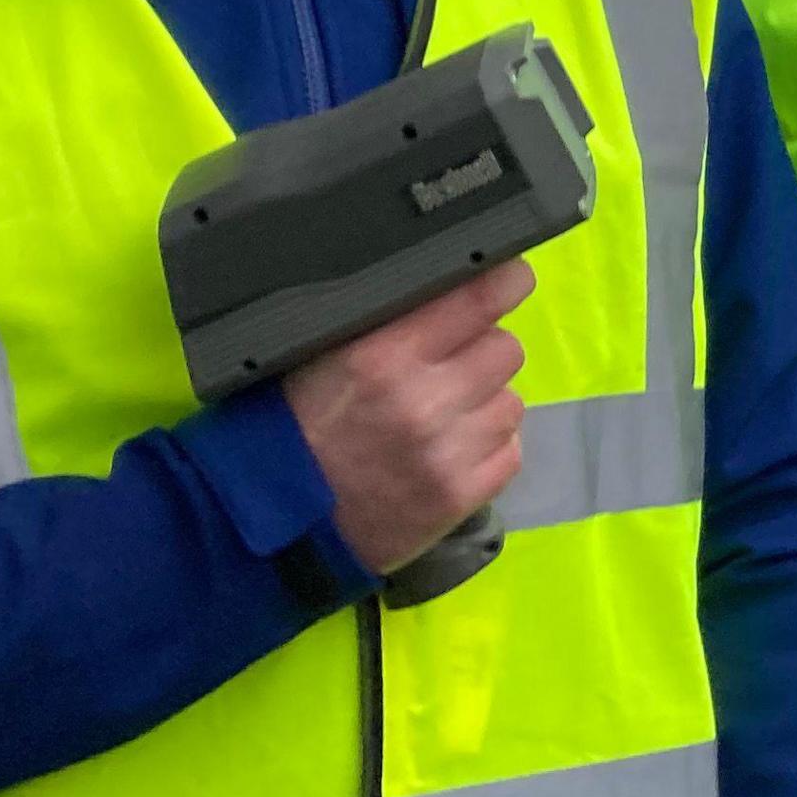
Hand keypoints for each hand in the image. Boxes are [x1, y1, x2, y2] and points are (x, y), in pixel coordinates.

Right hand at [283, 260, 535, 575]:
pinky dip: (488, 449)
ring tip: (444, 416)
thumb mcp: (324, 354)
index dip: (502, 282)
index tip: (508, 279)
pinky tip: (451, 450)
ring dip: (486, 403)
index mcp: (381, 356)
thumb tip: (447, 273)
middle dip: (483, 351)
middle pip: (505, 348)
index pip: (476, 299)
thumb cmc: (300, 426)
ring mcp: (448, 453)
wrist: (285, 522)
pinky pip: (511, 451)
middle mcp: (422, 402)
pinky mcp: (464, 495)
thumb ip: (386, 317)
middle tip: (449, 366)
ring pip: (511, 401)